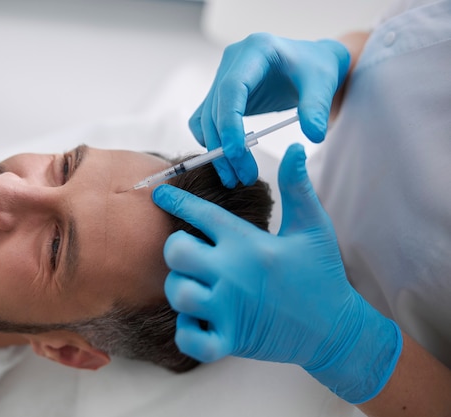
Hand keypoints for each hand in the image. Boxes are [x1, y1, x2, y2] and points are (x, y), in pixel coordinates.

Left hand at [152, 144, 400, 403]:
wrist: (336, 330)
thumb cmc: (322, 275)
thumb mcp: (313, 227)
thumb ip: (297, 187)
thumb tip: (292, 148)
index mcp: (249, 243)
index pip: (200, 213)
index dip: (175, 199)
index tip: (159, 193)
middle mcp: (234, 274)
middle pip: (176, 252)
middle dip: (176, 248)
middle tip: (189, 252)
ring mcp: (230, 310)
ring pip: (178, 292)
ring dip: (181, 288)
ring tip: (197, 285)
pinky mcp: (231, 341)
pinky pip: (189, 339)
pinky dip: (188, 330)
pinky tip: (199, 319)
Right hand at [191, 33, 349, 185]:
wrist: (312, 64)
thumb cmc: (318, 68)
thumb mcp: (323, 84)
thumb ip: (317, 109)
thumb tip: (314, 136)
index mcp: (255, 50)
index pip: (231, 89)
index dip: (229, 123)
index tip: (236, 153)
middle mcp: (232, 61)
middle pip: (215, 109)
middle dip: (224, 146)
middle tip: (241, 177)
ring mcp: (223, 77)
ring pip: (207, 119)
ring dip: (217, 150)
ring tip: (235, 177)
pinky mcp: (221, 93)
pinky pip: (205, 119)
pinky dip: (211, 140)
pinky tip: (226, 160)